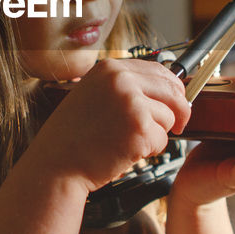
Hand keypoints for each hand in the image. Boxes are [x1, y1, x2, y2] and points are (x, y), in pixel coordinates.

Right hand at [26, 59, 191, 192]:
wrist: (55, 165)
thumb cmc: (72, 137)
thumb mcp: (94, 96)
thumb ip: (125, 88)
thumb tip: (164, 90)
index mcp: (109, 68)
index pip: (159, 70)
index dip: (173, 89)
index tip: (177, 101)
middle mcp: (121, 80)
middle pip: (172, 90)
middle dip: (179, 110)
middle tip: (177, 126)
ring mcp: (131, 103)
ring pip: (170, 116)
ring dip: (157, 134)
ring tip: (129, 141)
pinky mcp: (139, 129)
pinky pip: (163, 140)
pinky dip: (150, 151)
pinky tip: (127, 152)